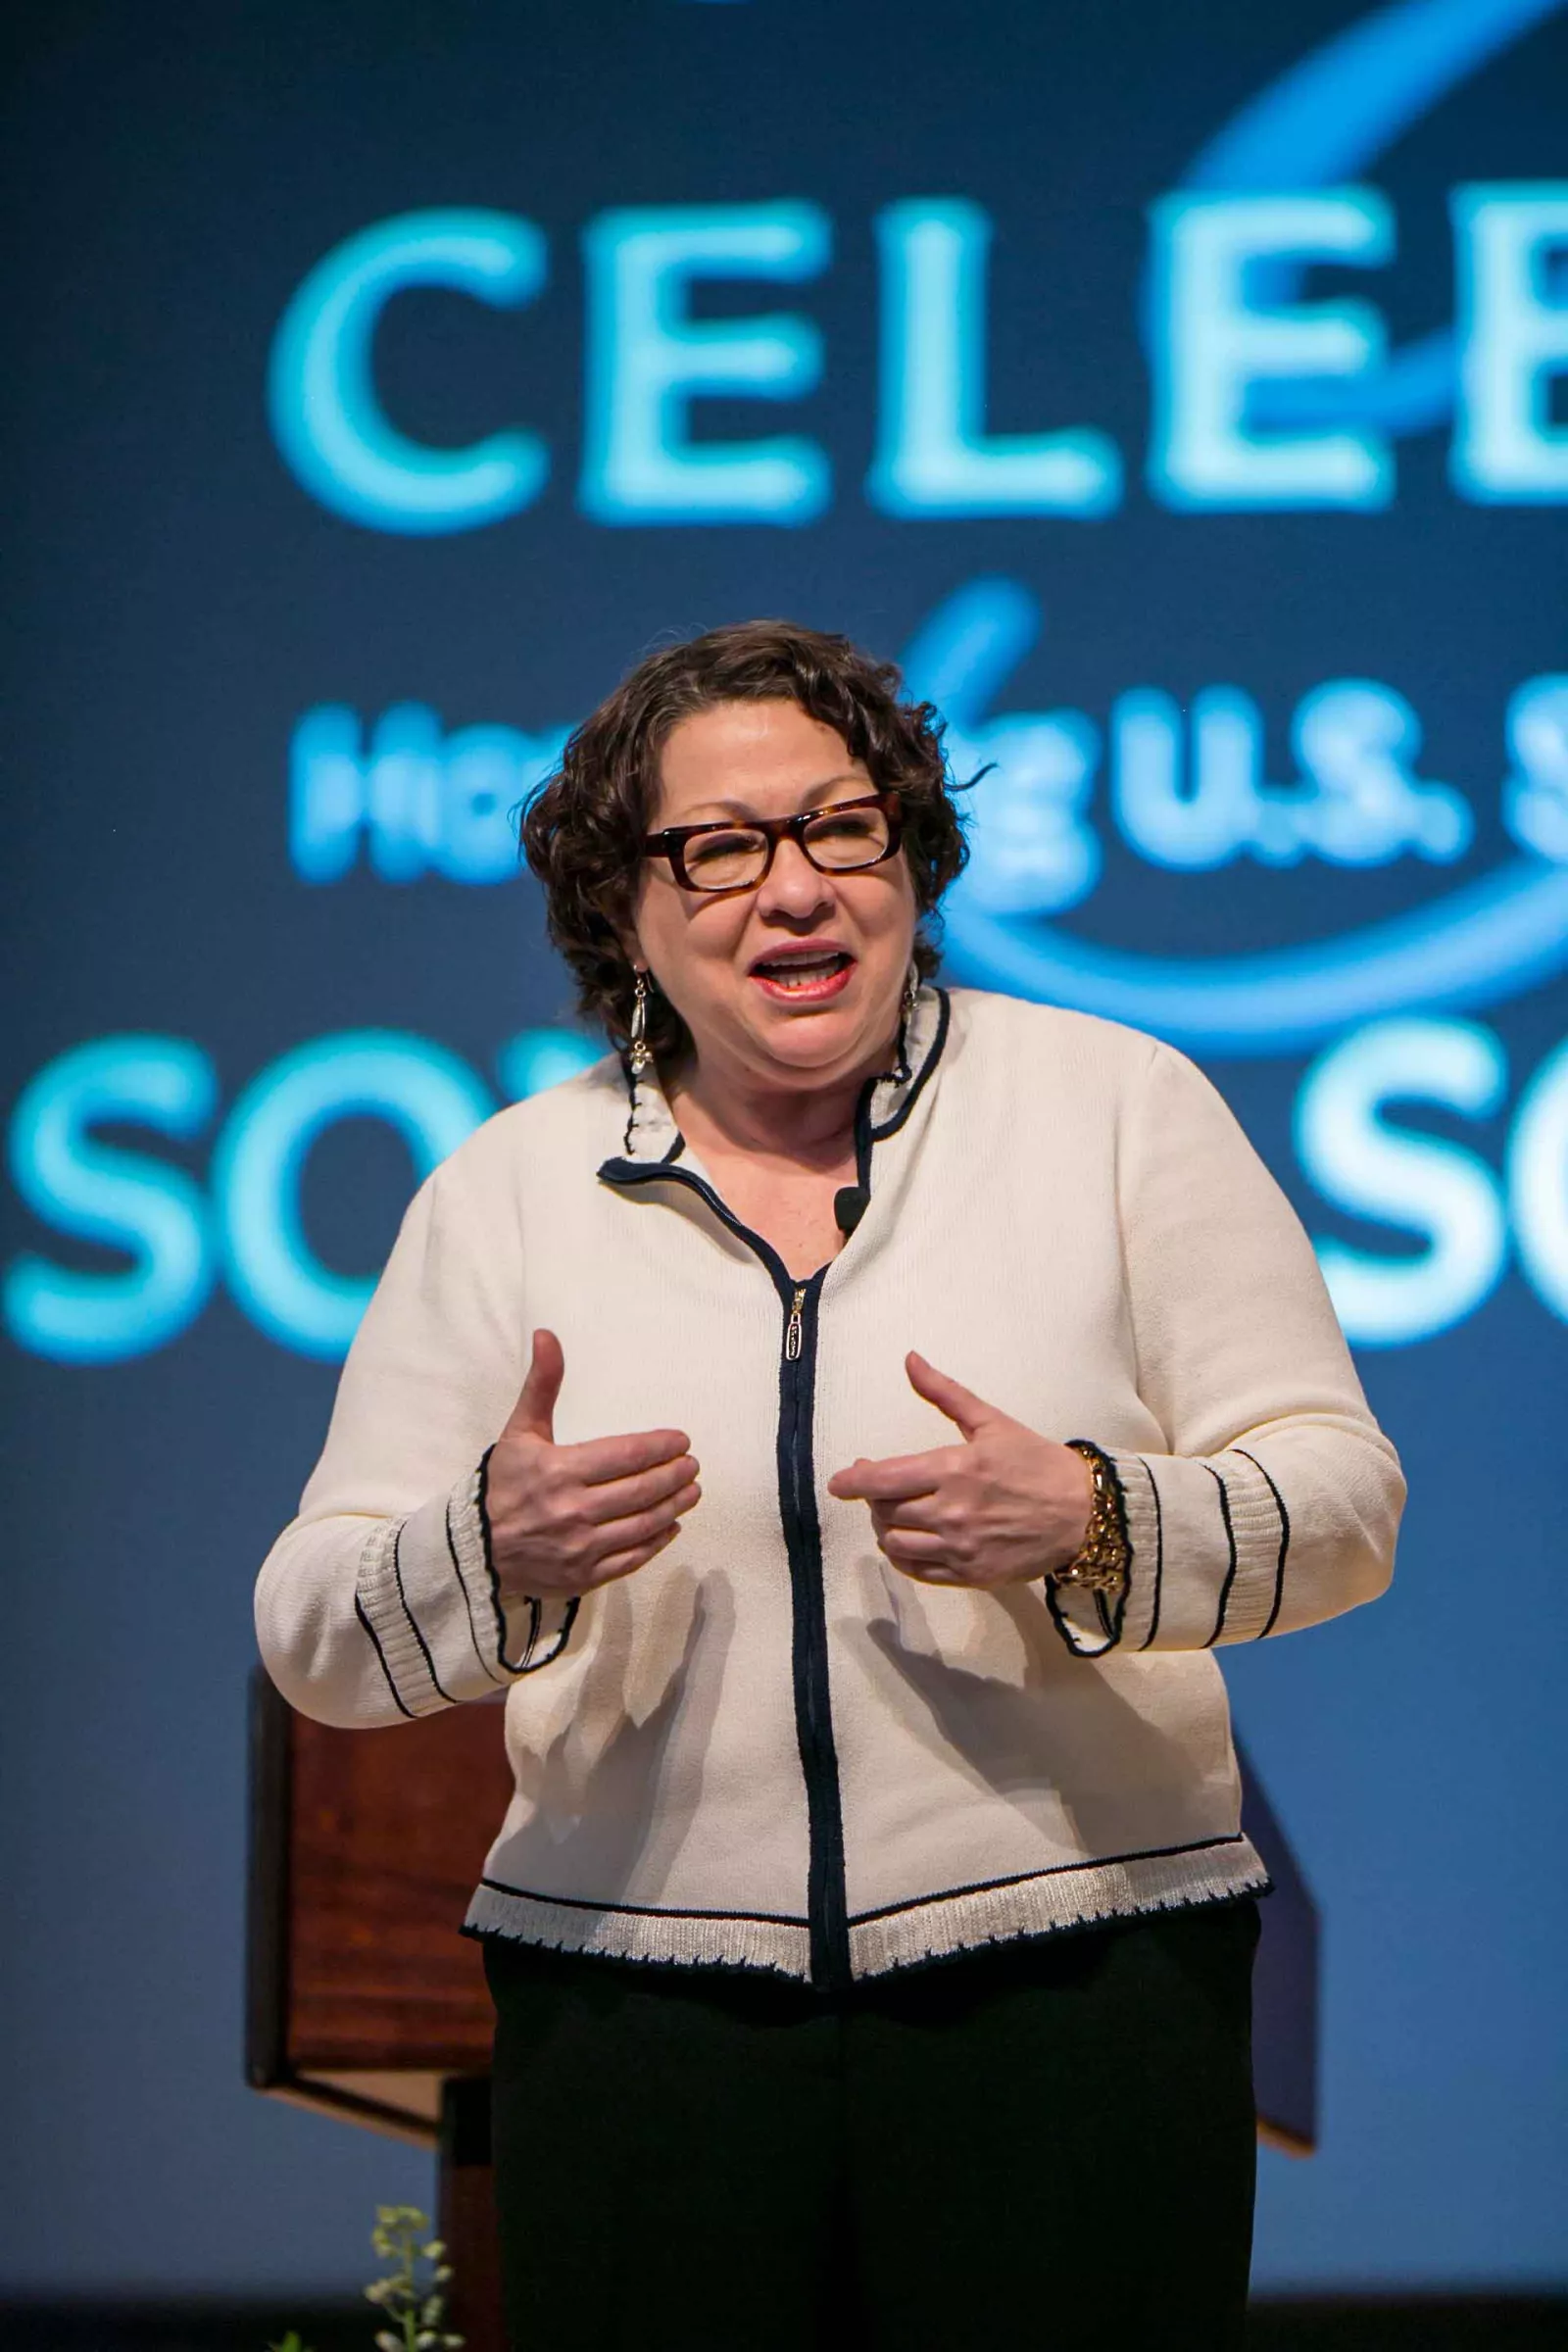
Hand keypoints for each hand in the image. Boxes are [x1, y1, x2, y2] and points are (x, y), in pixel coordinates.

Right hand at [485, 1330, 699, 1601]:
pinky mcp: (583, 1577)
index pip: (626, 1455)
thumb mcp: (519, 1432)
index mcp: (559, 1471)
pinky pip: (631, 1558)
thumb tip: (547, 1335)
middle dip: (674, 1476)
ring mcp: (580, 1547)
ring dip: (674, 1506)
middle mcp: (573, 1510)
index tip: (681, 1441)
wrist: (474, 1549)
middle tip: (693, 1465)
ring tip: (691, 1491)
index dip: (659, 1447)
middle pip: (641, 1490)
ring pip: (642, 1525)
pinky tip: (670, 1525)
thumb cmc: (502, 1485)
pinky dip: (656, 1541)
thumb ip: (542, 1385)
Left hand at [827, 1353, 1091, 1589]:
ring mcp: (960, 1548)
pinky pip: (918, 1571)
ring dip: (885, 1528)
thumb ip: (945, 1394)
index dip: (853, 1481)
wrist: (1084, 1513)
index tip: (839, 1482)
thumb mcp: (992, 1422)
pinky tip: (909, 1541)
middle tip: (878, 1488)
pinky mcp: (971, 1575)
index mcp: (954, 1470)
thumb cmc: (1036, 1462)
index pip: (882, 1480)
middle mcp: (952, 1513)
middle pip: (885, 1511)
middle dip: (872, 1499)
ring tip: (893, 1514)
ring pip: (896, 1544)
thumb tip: (910, 1360)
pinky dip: (904, 1556)